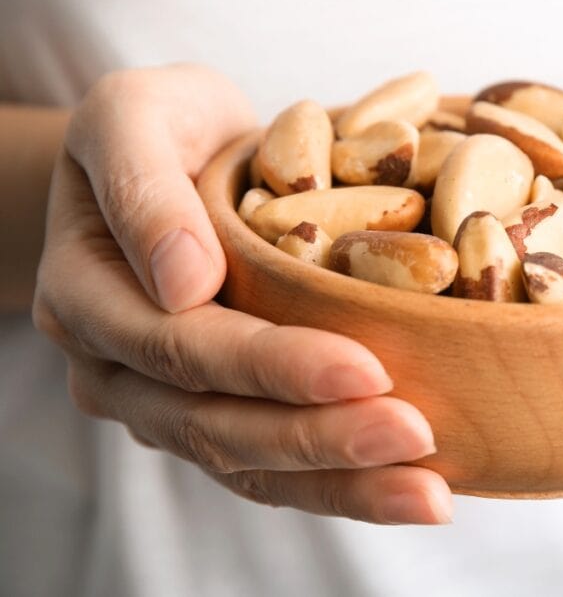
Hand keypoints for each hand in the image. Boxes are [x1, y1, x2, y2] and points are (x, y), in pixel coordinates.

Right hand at [32, 64, 452, 523]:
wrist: (174, 155)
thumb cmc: (162, 123)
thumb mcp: (135, 114)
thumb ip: (144, 187)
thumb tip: (184, 282)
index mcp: (87, 295)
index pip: (181, 346)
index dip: (271, 364)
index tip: (366, 367)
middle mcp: (117, 368)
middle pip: (216, 422)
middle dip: (320, 437)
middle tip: (414, 436)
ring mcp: (164, 402)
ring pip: (248, 463)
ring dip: (341, 483)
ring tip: (428, 495)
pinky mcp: (216, 414)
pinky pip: (272, 468)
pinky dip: (341, 485)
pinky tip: (411, 491)